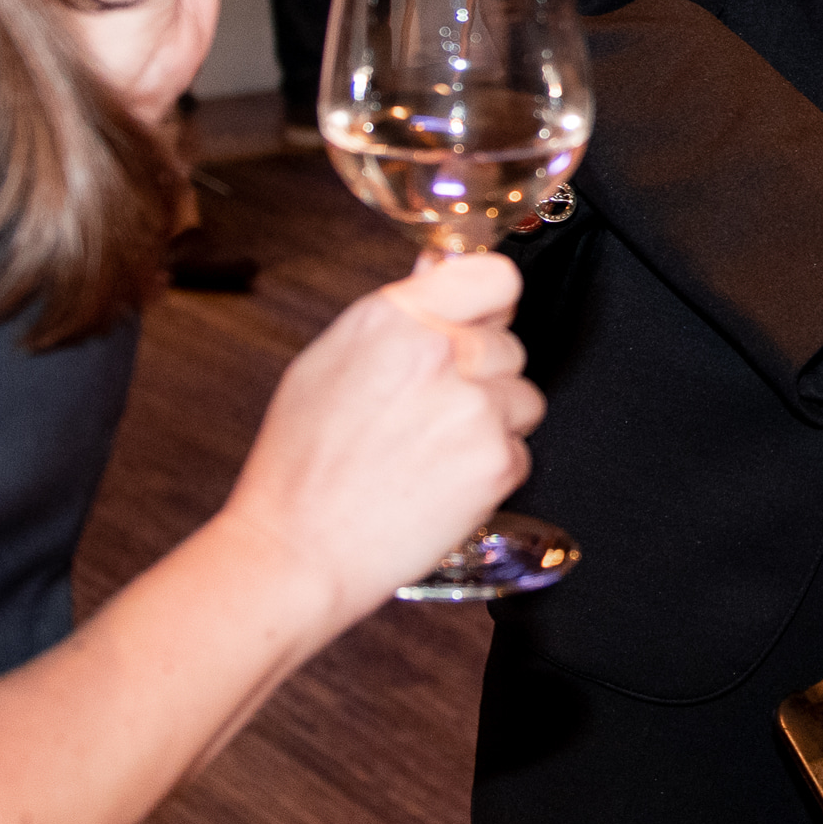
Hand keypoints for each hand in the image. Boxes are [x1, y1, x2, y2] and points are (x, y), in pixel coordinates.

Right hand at [211, 250, 538, 618]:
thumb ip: (397, 316)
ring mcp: (473, 408)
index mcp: (394, 318)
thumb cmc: (301, 466)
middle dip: (482, 375)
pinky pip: (520, 452)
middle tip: (429, 412)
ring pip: (524, 397)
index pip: (494, 277)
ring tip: (432, 451)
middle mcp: (440, 353)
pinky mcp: (496, 462)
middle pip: (509, 343)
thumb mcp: (327, 362)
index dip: (490, 305)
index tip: (483, 320)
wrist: (298, 551)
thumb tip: (439, 272)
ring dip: (493, 422)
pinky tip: (440, 483)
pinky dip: (490, 470)